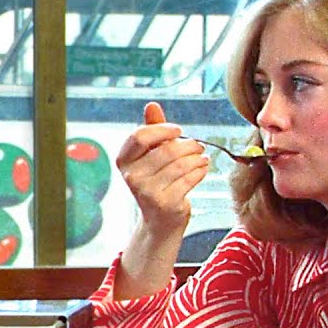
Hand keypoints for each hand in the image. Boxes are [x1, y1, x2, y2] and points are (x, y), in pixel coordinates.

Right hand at [116, 101, 210, 235]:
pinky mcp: (165, 202)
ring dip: (197, 158)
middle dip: (188, 145)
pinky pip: (189, 178)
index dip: (162, 130)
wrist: (160, 221)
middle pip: (166, 150)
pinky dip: (201, 170)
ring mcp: (147, 191)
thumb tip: (152, 105)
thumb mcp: (151, 156)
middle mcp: (131, 177)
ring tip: (202, 157)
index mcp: (123, 161)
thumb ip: (152, 131)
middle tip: (198, 145)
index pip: (140, 136)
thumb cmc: (157, 182)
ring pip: (181, 164)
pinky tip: (203, 168)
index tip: (178, 131)